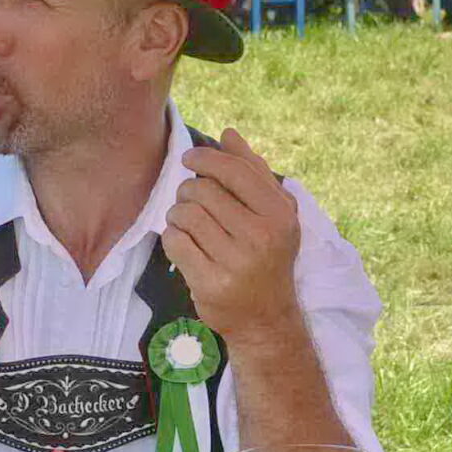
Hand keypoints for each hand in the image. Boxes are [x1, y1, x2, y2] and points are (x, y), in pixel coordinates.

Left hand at [163, 128, 303, 348]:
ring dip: (177, 215)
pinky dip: (172, 238)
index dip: (205, 159)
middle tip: (190, 202)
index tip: (188, 159)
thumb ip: (253, 172)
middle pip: (202, 191)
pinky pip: (174, 242)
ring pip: (184, 215)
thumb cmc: (267, 257)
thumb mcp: (274, 214)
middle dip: (188, 191)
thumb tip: (228, 134)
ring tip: (186, 223)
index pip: (234, 172)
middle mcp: (260, 237)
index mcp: (279, 215)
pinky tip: (183, 244)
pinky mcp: (210, 283)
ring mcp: (235, 262)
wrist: (266, 318)